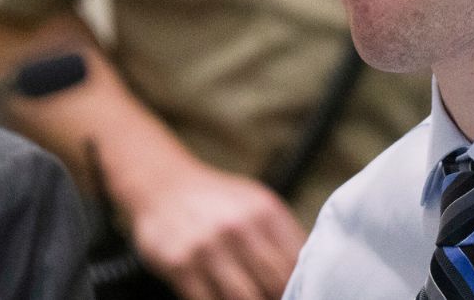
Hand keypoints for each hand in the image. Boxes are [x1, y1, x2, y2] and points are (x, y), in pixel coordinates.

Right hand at [125, 162, 305, 299]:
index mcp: (265, 212)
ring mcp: (208, 248)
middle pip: (274, 283)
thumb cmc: (217, 198)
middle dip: (278, 297)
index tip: (301, 292)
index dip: (302, 285)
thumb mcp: (257, 203)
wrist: (163, 185)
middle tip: (275, 297)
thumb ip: (283, 234)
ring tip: (255, 298)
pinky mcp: (180, 266)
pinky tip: (225, 299)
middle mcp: (238, 229)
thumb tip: (309, 269)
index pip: (296, 262)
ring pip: (244, 298)